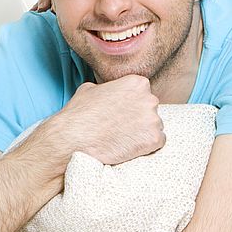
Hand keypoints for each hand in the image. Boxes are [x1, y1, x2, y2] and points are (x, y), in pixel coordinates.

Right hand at [43, 74, 165, 164]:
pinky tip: (130, 148)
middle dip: (140, 119)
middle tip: (123, 128)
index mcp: (137, 83)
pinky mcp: (154, 139)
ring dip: (143, 133)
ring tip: (123, 139)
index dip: (133, 106)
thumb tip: (107, 90)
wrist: (74, 139)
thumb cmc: (79, 114)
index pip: (144, 94)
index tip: (122, 114)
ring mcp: (153, 119)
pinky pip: (157, 143)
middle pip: (151, 110)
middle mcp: (150, 98)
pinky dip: (146, 147)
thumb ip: (108, 87)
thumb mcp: (90, 89)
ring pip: (155, 127)